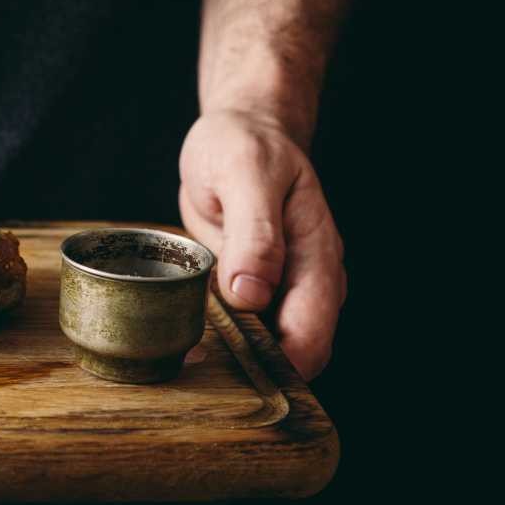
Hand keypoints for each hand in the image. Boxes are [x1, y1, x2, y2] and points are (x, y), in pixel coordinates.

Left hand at [177, 110, 344, 378]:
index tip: (232, 370)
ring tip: (187, 359)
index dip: (280, 363)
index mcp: (317, 256)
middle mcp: (306, 281)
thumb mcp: (245, 174)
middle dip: (254, 371)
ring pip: (266, 346)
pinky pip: (240, 328)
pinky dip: (219, 339)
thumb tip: (253, 294)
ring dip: (233, 360)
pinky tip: (187, 339)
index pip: (311, 334)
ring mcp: (279, 288)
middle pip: (294, 353)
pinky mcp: (249, 289)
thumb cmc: (244, 145)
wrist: (238, 133)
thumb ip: (255, 233)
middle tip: (197, 369)